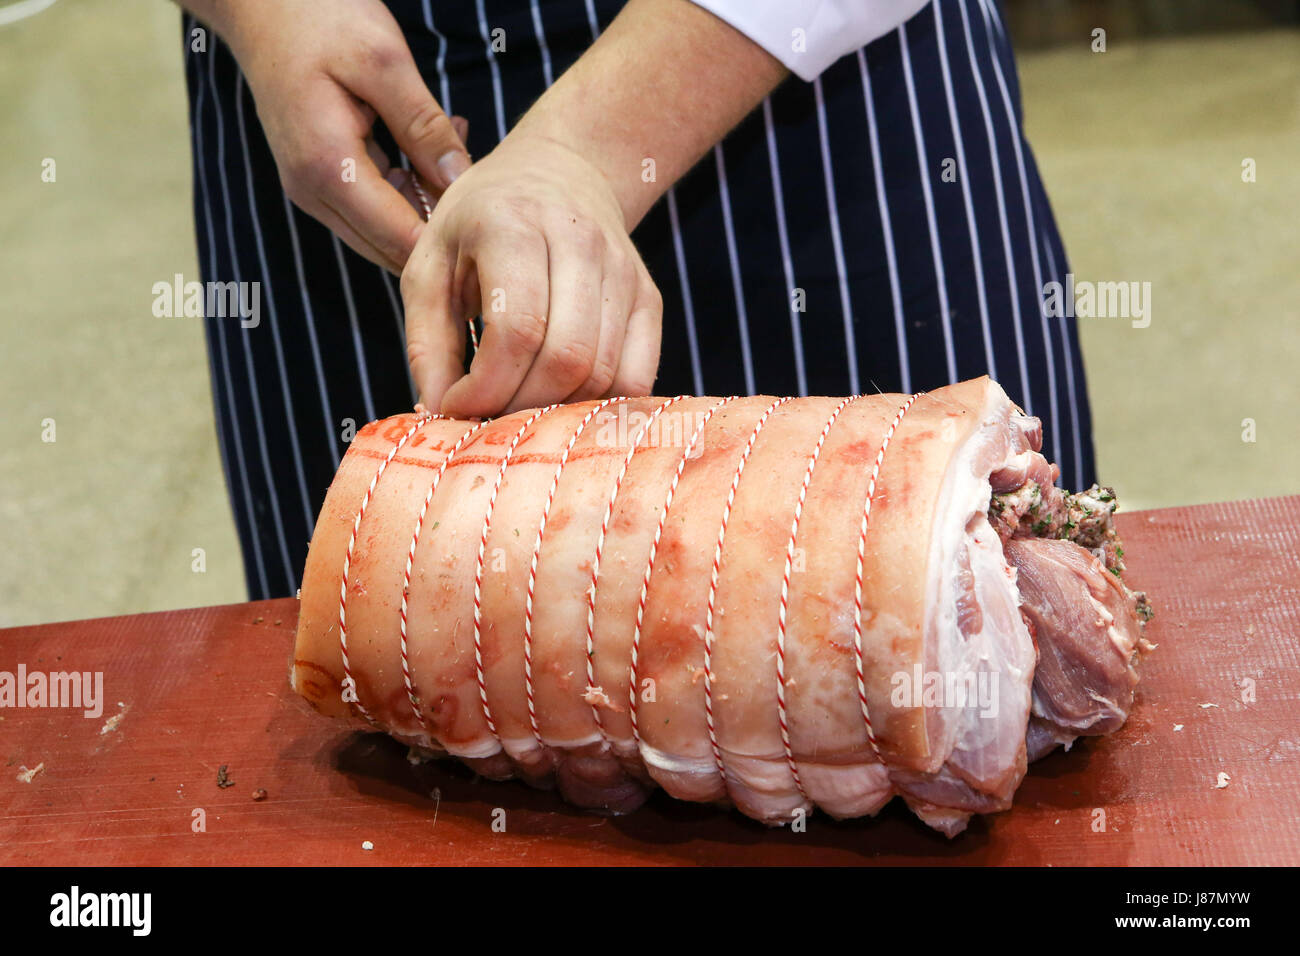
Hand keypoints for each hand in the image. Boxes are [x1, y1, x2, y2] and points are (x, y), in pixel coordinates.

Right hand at [218, 0, 470, 273]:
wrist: (261, 3)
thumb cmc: (319, 18)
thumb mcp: (384, 63)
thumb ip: (424, 126)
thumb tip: (460, 179)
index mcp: (328, 168)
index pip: (399, 239)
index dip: (446, 239)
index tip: (485, 213)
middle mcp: (313, 192)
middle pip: (391, 248)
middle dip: (439, 224)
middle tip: (474, 168)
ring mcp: (312, 190)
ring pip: (384, 232)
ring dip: (425, 203)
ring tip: (453, 142)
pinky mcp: (319, 180)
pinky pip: (372, 206)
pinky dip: (407, 187)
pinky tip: (428, 147)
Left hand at [401, 134, 662, 417]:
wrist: (560, 171)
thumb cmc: (481, 223)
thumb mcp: (430, 265)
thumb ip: (427, 341)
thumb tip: (440, 412)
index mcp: (513, 224)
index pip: (515, 331)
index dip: (486, 387)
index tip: (457, 407)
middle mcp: (579, 241)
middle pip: (566, 359)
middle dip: (521, 406)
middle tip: (489, 416)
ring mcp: (624, 270)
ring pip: (603, 374)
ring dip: (558, 411)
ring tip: (519, 407)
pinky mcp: (650, 298)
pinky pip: (636, 376)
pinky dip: (599, 404)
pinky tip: (562, 401)